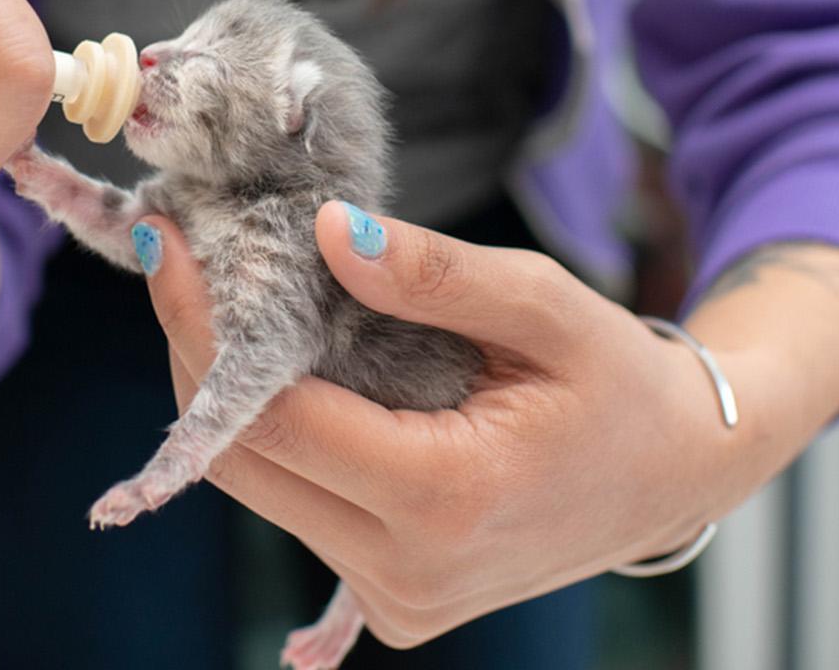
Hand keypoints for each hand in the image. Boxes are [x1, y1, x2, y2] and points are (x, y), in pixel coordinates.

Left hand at [139, 202, 804, 646]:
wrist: (676, 476)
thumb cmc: (619, 383)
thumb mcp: (546, 308)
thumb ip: (436, 275)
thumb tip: (326, 234)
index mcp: (447, 498)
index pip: (276, 418)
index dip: (203, 330)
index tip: (163, 247)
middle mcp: (408, 571)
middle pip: (247, 462)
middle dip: (197, 359)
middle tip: (179, 263)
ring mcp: (399, 600)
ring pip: (263, 490)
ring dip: (233, 401)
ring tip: (230, 305)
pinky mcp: (395, 604)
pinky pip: (300, 513)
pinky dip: (280, 441)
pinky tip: (279, 374)